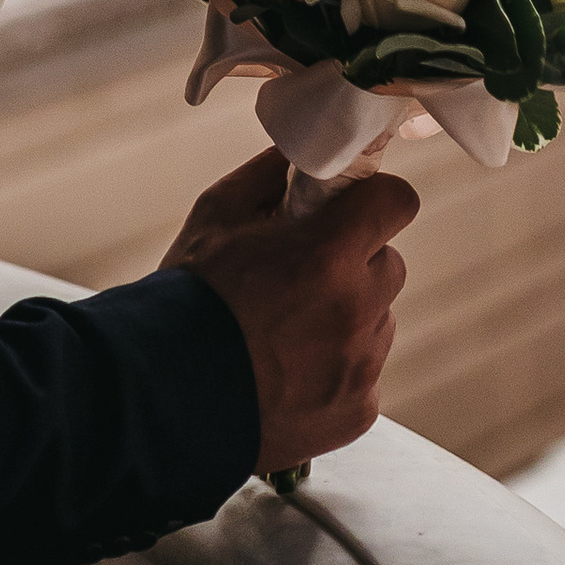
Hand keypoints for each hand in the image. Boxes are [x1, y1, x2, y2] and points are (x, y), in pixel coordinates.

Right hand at [158, 148, 415, 479]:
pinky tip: (289, 372)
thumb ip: (270, 174)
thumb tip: (305, 154)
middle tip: (303, 274)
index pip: (397, 202)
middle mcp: (357, 309)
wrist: (167, 396)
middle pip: (388, 264)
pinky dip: (337, 370)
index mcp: (328, 254)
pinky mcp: (359, 410)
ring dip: (348, 316)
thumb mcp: (216, 215)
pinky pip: (364, 373)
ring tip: (287, 331)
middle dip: (354, 262)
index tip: (352, 209)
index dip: (374, 200)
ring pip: (377, 320)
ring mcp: (361, 366)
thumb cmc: (190, 298)